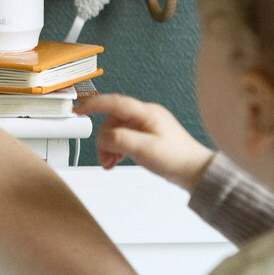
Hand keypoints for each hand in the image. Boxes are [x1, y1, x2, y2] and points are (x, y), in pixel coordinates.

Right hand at [74, 93, 214, 191]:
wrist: (195, 172)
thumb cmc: (176, 159)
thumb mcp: (143, 150)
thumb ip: (119, 139)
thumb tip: (103, 137)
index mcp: (146, 113)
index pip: (114, 102)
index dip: (93, 105)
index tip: (78, 110)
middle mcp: (146, 115)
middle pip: (113, 121)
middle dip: (104, 139)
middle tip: (104, 158)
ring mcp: (147, 126)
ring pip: (117, 130)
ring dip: (109, 146)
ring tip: (110, 163)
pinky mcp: (148, 136)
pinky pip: (124, 137)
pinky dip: (117, 148)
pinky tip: (117, 160)